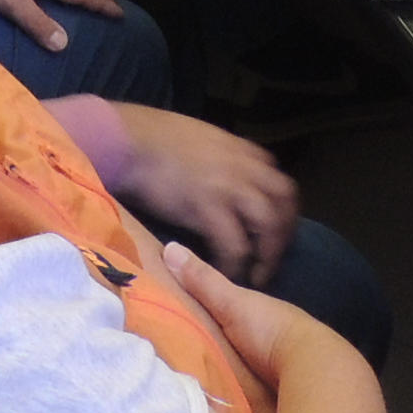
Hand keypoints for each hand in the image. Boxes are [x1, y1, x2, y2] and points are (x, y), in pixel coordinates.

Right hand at [117, 115, 295, 285]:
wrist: (127, 138)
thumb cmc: (154, 137)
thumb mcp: (201, 139)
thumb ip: (220, 159)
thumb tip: (222, 178)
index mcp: (242, 150)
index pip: (279, 181)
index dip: (281, 210)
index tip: (276, 231)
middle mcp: (243, 166)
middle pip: (284, 201)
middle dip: (284, 232)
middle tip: (272, 256)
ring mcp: (228, 185)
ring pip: (268, 224)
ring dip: (267, 253)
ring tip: (256, 275)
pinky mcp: (208, 206)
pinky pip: (234, 244)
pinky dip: (233, 263)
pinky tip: (225, 275)